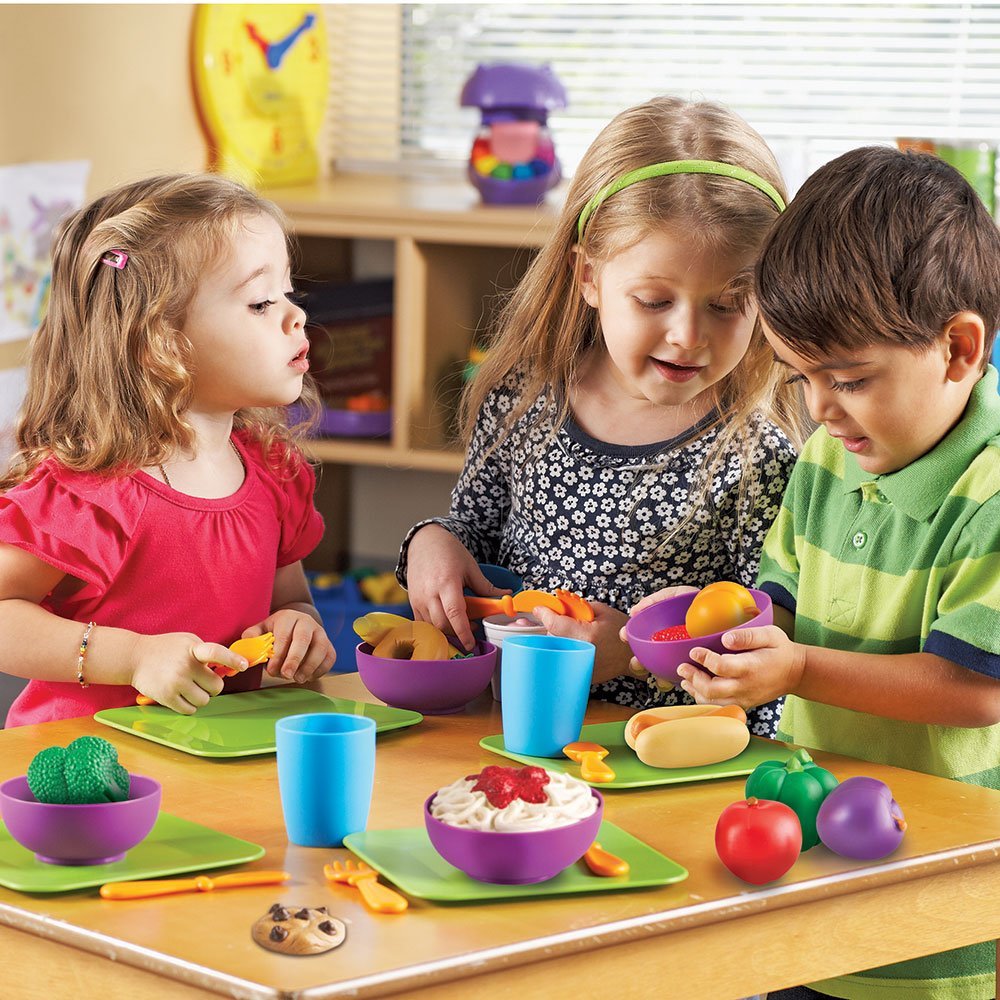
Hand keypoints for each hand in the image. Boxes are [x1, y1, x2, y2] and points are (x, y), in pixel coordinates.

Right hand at [131, 632, 241, 714]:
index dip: (232, 659)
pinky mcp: (166, 697)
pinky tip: (181, 696)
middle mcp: (185, 666)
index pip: (216, 653)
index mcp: (192, 649)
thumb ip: (207, 652)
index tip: (244, 665)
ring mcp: (175, 682)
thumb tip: (228, 666)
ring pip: (204, 701)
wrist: (134, 657)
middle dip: (213, 686)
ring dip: (200, 697)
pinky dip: (189, 706)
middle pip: (216, 686)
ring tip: (189, 687)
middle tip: (202, 681)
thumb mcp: (188, 641)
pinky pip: (189, 710)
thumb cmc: (166, 649)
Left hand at [248, 609, 334, 683]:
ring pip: (321, 647)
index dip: (278, 654)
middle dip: (295, 659)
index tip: (271, 670)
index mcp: (288, 617)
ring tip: (298, 679)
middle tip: (286, 675)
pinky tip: (309, 677)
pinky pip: (330, 656)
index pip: (284, 635)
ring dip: (310, 666)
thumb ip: (252, 636)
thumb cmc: (276, 630)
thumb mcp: (261, 629)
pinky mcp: (329, 644)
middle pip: (304, 639)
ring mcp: (321, 632)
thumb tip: (247, 647)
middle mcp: (307, 622)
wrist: (296, 623)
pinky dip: (322, 669)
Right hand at [406, 525, 508, 650]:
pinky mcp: (413, 602)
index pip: (455, 613)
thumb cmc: (448, 552)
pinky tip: (446, 621)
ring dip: (447, 631)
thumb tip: (505, 596)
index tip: (471, 644)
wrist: (424, 542)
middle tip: (472, 629)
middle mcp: (429, 593)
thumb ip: (486, 586)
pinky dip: (435, 627)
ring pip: (432, 626)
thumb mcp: (470, 566)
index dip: (464, 632)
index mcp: (447, 582)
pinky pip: (422, 623)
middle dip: (458, 633)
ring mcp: (418, 599)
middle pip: (443, 624)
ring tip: (460, 624)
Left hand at [532, 601, 631, 684]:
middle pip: (551, 636)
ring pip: (554, 649)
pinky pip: (562, 658)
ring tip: (568, 631)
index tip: (539, 609)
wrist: (634, 654)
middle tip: (556, 617)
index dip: (544, 614)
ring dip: (555, 638)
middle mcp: (581, 653)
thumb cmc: (620, 630)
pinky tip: (571, 642)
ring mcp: (579, 666)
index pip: (554, 623)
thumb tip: (555, 606)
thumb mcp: (600, 610)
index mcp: (586, 635)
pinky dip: (562, 649)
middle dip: (550, 625)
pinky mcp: (579, 674)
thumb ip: (576, 607)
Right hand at [617, 586, 699, 676]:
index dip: (631, 641)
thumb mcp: (675, 596)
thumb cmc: (699, 602)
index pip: (641, 641)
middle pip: (649, 659)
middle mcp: (669, 646)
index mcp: (662, 633)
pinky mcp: (699, 667)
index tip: (624, 637)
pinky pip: (688, 677)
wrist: (729, 610)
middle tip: (637, 663)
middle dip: (639, 664)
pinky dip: (682, 680)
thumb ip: (655, 600)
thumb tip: (633, 611)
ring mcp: (683, 657)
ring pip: (665, 672)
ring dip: (659, 676)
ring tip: (659, 676)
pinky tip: (680, 678)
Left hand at [677, 624, 804, 708]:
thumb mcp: (770, 635)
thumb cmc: (780, 651)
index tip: (693, 651)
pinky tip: (696, 687)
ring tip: (685, 679)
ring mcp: (744, 698)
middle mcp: (745, 686)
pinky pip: (719, 706)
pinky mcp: (743, 704)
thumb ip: (747, 636)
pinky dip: (704, 699)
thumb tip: (725, 638)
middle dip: (694, 678)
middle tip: (682, 667)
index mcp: (750, 667)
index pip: (722, 666)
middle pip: (713, 690)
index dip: (704, 659)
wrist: (796, 673)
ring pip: (713, 702)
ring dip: (695, 691)